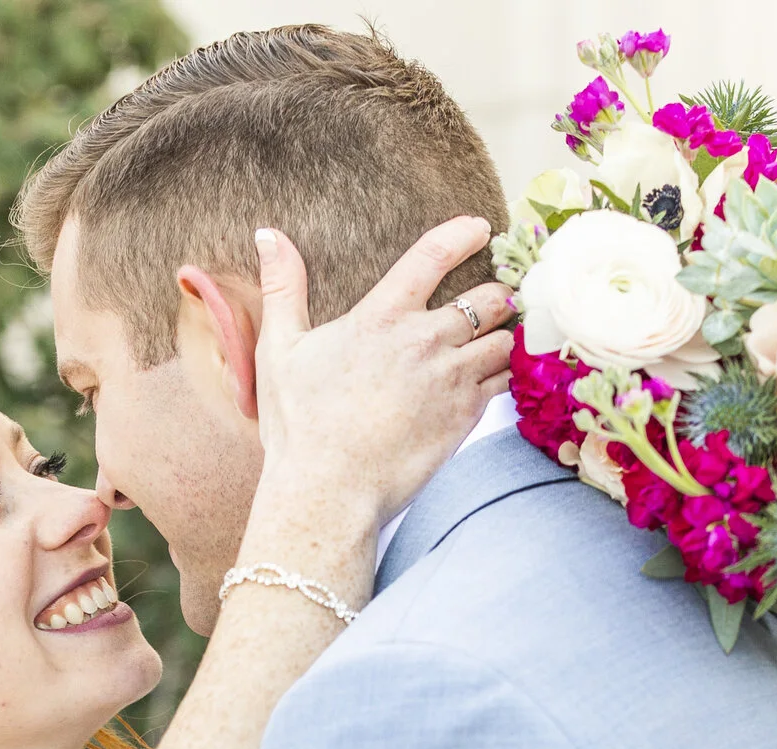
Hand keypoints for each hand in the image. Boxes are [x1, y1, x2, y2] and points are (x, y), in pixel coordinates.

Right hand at [249, 215, 516, 536]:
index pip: (433, 256)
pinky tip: (498, 379)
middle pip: (488, 298)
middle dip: (495, 295)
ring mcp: (450, 379)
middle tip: (493, 303)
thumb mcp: (279, 349)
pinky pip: (507, 382)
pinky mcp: (466, 417)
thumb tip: (268, 234)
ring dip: (505, 338)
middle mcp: (424, 341)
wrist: (329, 492)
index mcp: (381, 318)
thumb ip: (282, 288)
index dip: (462, 234)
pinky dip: (509, 376)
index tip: (480, 228)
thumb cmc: (299, 426)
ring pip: (506, 341)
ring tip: (498, 344)